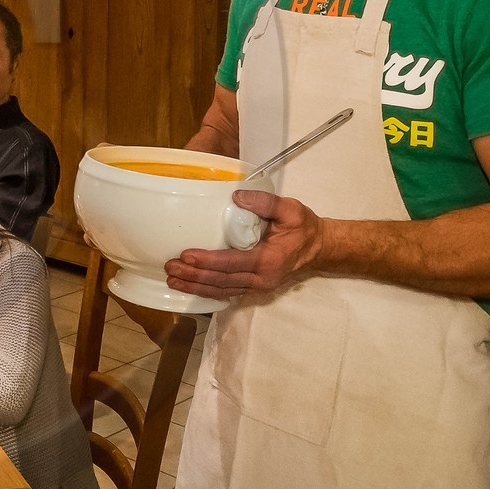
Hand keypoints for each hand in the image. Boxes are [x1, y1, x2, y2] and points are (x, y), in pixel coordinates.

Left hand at [164, 190, 323, 299]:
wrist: (318, 249)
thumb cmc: (303, 228)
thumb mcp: (291, 210)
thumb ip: (265, 202)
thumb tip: (237, 196)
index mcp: (269, 260)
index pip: (232, 263)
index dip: (207, 261)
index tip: (186, 256)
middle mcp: (262, 279)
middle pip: (221, 280)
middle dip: (194, 276)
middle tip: (171, 268)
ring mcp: (257, 287)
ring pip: (221, 290)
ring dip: (196, 286)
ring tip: (173, 280)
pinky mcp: (253, 288)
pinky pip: (226, 292)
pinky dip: (206, 291)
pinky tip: (190, 287)